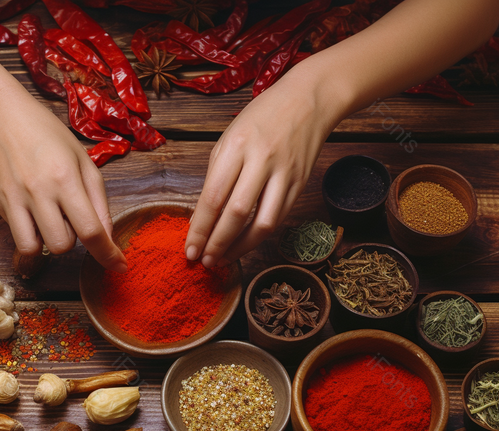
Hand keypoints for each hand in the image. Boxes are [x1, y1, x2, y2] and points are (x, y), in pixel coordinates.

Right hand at [0, 80, 126, 272]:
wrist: (1, 117)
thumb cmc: (47, 135)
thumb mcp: (83, 160)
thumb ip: (98, 200)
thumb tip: (107, 237)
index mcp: (65, 177)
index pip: (91, 230)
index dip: (107, 254)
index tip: (119, 266)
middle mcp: (38, 191)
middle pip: (62, 245)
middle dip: (73, 241)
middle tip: (71, 217)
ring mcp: (14, 199)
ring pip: (35, 249)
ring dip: (50, 241)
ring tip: (52, 218)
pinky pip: (18, 237)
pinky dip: (32, 236)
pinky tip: (35, 216)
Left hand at [184, 67, 341, 267]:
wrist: (308, 101)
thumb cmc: (261, 118)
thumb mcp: (228, 138)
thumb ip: (216, 176)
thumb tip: (203, 217)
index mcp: (236, 147)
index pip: (213, 197)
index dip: (200, 229)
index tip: (190, 249)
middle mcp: (261, 161)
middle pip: (237, 213)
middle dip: (217, 243)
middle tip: (204, 262)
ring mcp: (284, 174)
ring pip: (263, 223)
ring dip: (241, 248)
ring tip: (223, 260)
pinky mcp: (300, 184)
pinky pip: (278, 218)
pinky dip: (259, 236)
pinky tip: (245, 244)